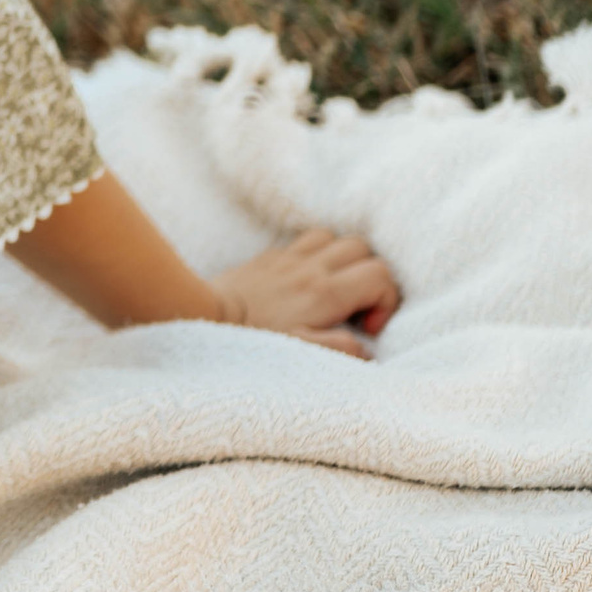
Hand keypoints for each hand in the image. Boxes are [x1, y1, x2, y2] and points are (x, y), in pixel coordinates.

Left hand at [208, 229, 400, 357]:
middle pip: (363, 249)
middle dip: (370, 275)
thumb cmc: (254, 338)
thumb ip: (341, 349)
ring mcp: (289, 257)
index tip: (369, 326)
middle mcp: (311, 267)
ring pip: (335, 237)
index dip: (386, 300)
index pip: (380, 275)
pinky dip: (317, 252)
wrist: (204, 316)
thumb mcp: (302, 353)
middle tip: (355, 305)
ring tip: (336, 288)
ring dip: (344, 259)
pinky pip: (305, 240)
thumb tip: (369, 351)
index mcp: (325, 292)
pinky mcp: (269, 256)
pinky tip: (309, 278)